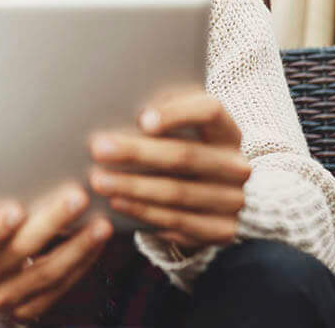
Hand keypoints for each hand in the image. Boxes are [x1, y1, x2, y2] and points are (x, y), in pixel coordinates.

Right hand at [0, 184, 112, 321]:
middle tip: (77, 198)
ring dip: (78, 246)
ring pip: (46, 273)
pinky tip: (96, 244)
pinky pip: (60, 287)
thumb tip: (25, 169)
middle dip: (52, 222)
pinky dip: (81, 263)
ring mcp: (5, 298)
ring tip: (101, 225)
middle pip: (20, 251)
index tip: (16, 209)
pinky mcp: (28, 310)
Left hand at [89, 89, 250, 248]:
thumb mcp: (180, 128)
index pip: (210, 112)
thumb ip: (159, 115)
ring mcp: (232, 200)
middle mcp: (236, 165)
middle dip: (137, 152)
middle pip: (185, 156)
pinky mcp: (221, 230)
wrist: (210, 196)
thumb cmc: (181, 148)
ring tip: (99, 180)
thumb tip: (115, 104)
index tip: (142, 120)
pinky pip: (177, 221)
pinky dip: (144, 212)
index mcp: (227, 130)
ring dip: (132, 187)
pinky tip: (117, 203)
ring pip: (177, 193)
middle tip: (98, 149)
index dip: (177, 114)